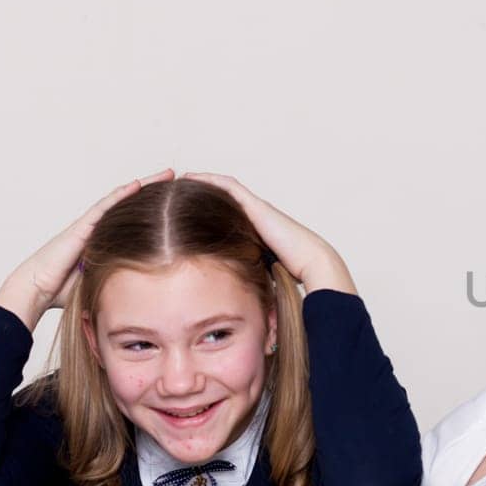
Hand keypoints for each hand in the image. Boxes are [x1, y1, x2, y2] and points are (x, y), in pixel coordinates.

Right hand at [0, 170, 174, 328]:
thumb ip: (122, 280)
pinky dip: (121, 195)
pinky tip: (137, 185)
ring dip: (144, 186)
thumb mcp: (104, 283)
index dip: (155, 210)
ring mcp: (89, 225)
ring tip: (166, 174)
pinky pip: (104, 207)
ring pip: (120, 199)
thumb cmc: (64, 291)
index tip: (179, 203)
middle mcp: (98, 228)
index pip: (135, 219)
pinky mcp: (81, 227)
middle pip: (131, 204)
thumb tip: (151, 291)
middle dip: (155, 191)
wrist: (37, 290)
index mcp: (105, 240)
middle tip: (178, 179)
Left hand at [182, 173, 355, 293]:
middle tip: (174, 195)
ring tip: (179, 182)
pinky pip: (228, 186)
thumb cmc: (294, 276)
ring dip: (201, 184)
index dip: (204, 216)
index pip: (225, 219)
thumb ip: (247, 284)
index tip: (182, 219)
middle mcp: (255, 218)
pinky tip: (191, 178)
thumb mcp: (260, 280)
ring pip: (223, 190)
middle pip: (222, 201)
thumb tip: (234, 307)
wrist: (311, 263)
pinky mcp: (255, 205)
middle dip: (198, 196)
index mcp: (255, 235)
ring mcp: (257, 209)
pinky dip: (209, 180)